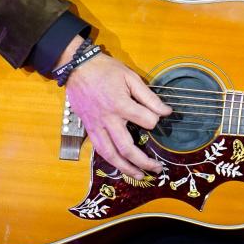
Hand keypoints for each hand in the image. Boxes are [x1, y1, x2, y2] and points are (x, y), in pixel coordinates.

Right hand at [64, 50, 171, 179]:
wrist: (78, 68)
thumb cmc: (106, 70)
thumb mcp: (130, 77)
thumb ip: (149, 96)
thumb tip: (166, 111)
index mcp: (120, 105)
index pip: (146, 121)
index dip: (156, 121)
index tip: (161, 117)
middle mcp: (108, 120)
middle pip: (127, 147)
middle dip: (144, 161)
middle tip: (158, 168)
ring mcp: (96, 127)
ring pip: (110, 154)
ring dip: (126, 168)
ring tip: (139, 176)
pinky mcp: (88, 129)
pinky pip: (99, 149)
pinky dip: (110, 160)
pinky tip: (120, 166)